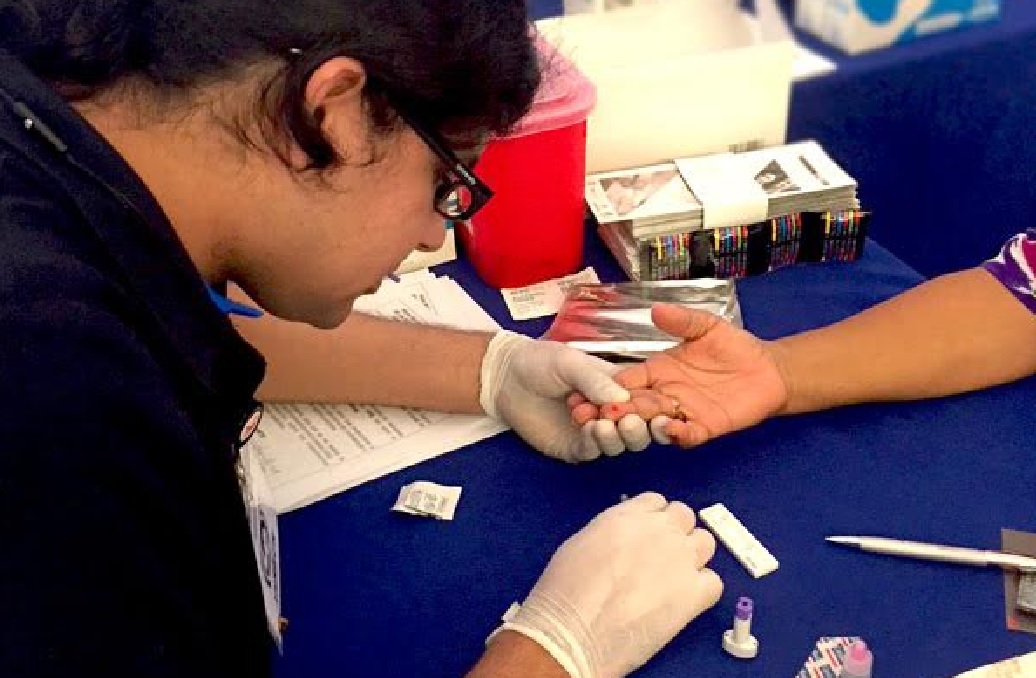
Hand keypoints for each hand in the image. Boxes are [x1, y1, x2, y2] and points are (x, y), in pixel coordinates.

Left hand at [480, 331, 653, 461]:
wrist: (505, 377)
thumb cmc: (541, 362)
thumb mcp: (571, 362)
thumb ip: (595, 380)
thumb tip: (621, 401)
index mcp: (619, 388)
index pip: (647, 402)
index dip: (655, 408)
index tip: (657, 410)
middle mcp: (612, 413)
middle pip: (640, 430)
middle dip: (640, 428)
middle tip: (630, 421)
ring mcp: (594, 432)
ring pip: (620, 445)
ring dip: (617, 437)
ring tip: (604, 423)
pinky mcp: (574, 448)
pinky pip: (593, 452)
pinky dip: (597, 443)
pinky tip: (592, 430)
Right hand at [492, 492, 721, 677]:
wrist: (574, 630)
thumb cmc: (565, 591)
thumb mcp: (581, 543)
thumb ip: (611, 532)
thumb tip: (623, 541)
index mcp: (628, 515)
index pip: (656, 502)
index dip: (653, 518)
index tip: (647, 534)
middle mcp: (659, 530)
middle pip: (685, 516)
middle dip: (676, 532)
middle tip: (662, 555)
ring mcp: (680, 560)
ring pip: (706, 543)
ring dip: (693, 555)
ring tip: (675, 577)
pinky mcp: (694, 594)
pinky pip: (714, 582)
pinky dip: (703, 589)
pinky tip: (685, 601)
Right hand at [570, 304, 787, 447]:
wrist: (768, 369)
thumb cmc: (733, 347)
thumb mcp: (706, 326)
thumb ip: (682, 321)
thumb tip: (656, 310)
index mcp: (656, 371)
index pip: (624, 383)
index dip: (603, 389)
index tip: (580, 394)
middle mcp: (664, 394)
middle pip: (631, 407)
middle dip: (610, 413)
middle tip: (588, 417)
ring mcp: (683, 413)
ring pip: (653, 424)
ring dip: (639, 425)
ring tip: (628, 423)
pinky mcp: (705, 427)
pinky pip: (687, 435)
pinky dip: (678, 435)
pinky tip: (671, 429)